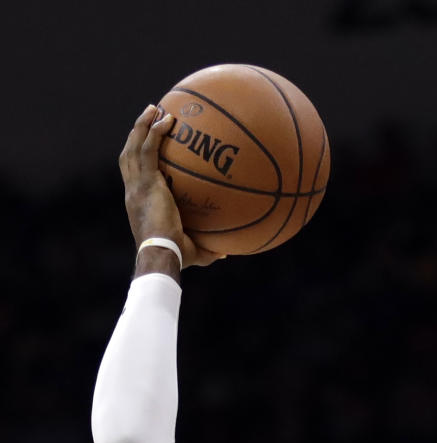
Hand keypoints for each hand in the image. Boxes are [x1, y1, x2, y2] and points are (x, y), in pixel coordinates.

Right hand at [119, 106, 223, 268]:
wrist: (161, 255)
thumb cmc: (176, 258)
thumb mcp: (194, 252)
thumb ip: (208, 249)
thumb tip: (226, 252)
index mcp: (139, 203)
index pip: (134, 175)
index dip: (138, 159)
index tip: (148, 146)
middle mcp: (133, 191)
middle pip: (129, 154)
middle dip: (137, 134)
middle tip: (150, 117)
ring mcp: (137, 185)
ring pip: (134, 147)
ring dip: (143, 125)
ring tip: (154, 108)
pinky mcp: (146, 182)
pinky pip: (149, 150)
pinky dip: (155, 133)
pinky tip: (167, 120)